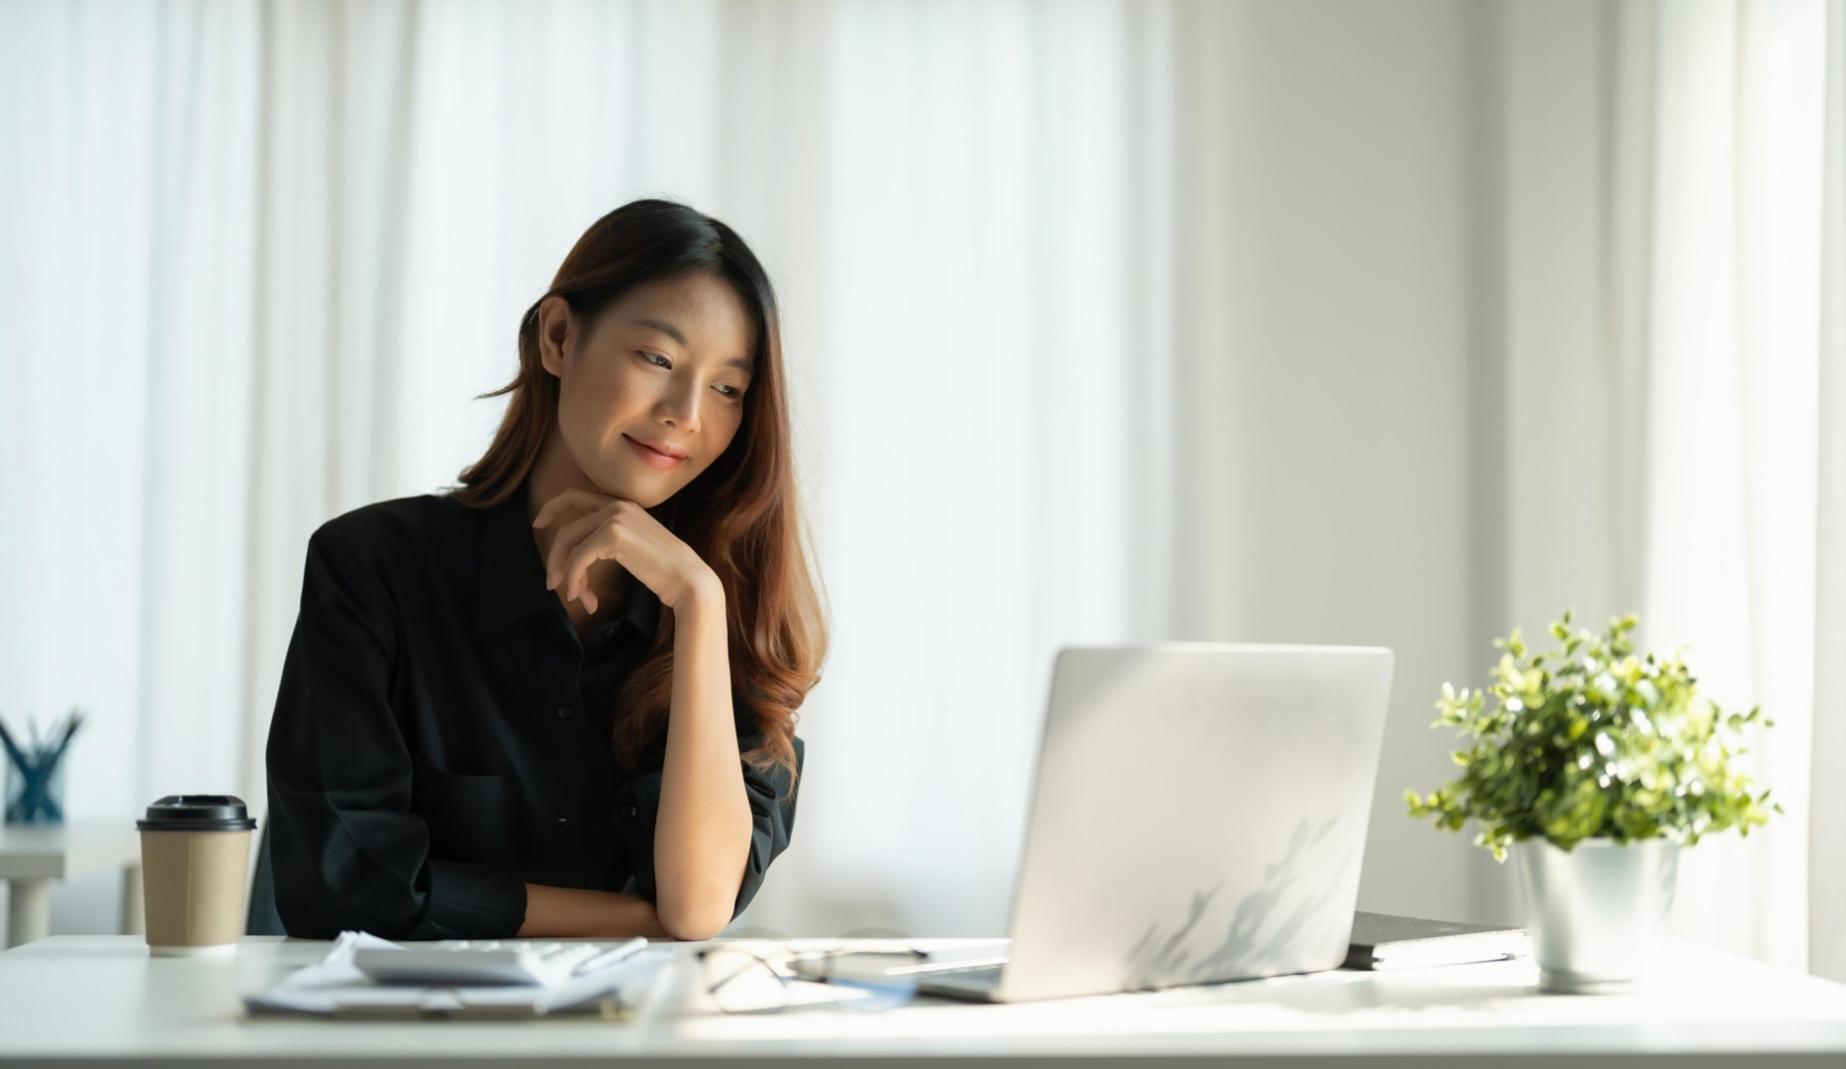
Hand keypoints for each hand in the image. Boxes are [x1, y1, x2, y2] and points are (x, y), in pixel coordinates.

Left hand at [531, 488, 719, 611]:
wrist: (688, 580)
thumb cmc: (666, 571)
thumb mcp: (635, 547)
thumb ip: (610, 541)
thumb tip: (578, 559)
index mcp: (623, 504)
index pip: (577, 495)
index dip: (553, 507)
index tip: (539, 523)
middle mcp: (617, 505)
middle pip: (567, 527)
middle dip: (556, 557)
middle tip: (551, 582)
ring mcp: (614, 517)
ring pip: (568, 542)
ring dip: (564, 571)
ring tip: (572, 595)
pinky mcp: (612, 535)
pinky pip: (578, 557)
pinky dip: (574, 578)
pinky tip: (582, 596)